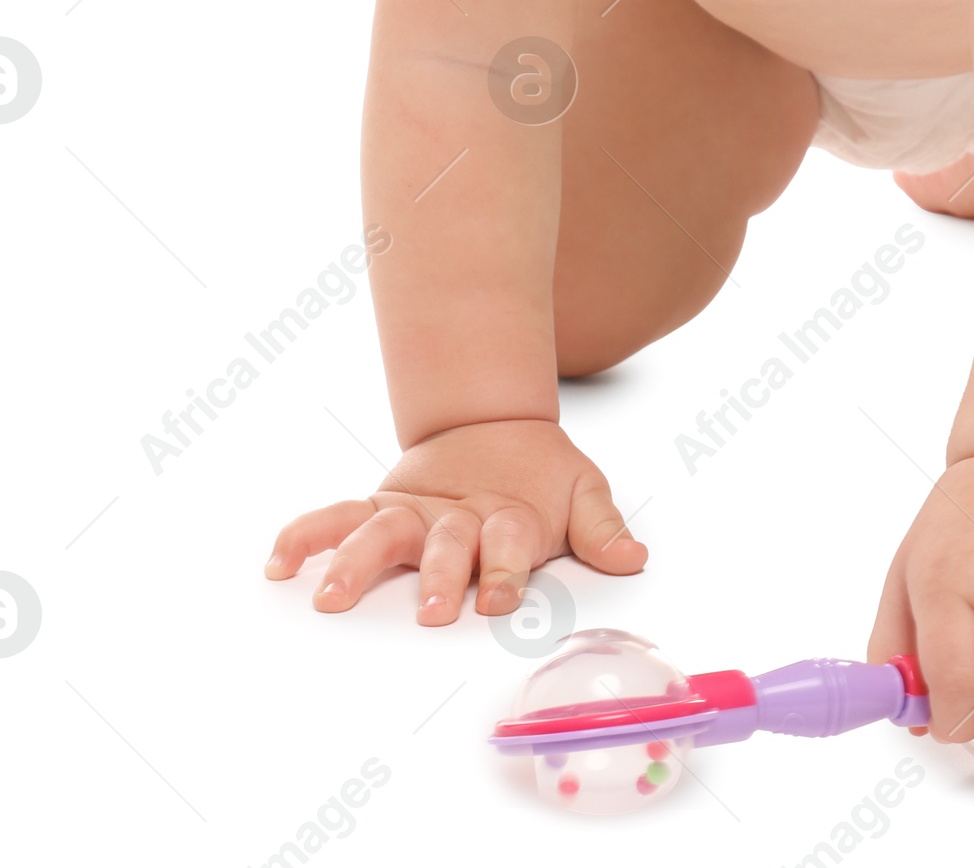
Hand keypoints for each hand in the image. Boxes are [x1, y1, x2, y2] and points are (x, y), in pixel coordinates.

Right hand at [264, 418, 646, 621]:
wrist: (495, 422)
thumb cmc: (539, 474)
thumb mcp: (581, 490)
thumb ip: (601, 527)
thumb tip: (634, 556)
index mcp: (506, 514)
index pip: (506, 544)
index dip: (505, 571)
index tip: (497, 602)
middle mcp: (455, 515)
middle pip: (444, 543)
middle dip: (439, 577)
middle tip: (433, 612)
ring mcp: (414, 511)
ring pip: (380, 531)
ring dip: (354, 561)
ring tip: (329, 596)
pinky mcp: (381, 508)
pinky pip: (337, 519)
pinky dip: (306, 534)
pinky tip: (278, 561)